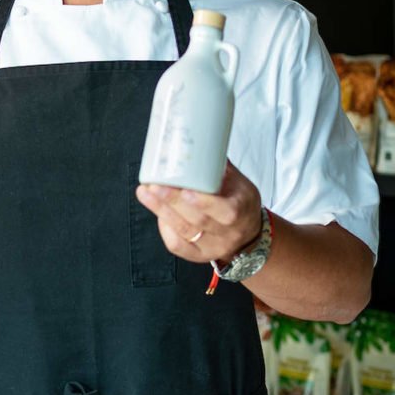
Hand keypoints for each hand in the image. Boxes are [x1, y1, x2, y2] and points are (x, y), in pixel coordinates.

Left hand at [135, 160, 262, 265]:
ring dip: (161, 212)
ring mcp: (213, 247)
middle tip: (153, 185)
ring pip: (184, 233)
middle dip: (172, 203)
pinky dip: (164, 228)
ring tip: (146, 193)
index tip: (186, 190)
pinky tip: (156, 210)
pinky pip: (177, 245)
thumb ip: (219, 167)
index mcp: (242, 212)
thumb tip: (196, 139)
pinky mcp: (198, 255)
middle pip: (197, 222)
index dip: (204, 203)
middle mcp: (228, 233)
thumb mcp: (240, 182)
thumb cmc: (240, 201)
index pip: (226, 212)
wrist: (249, 233)